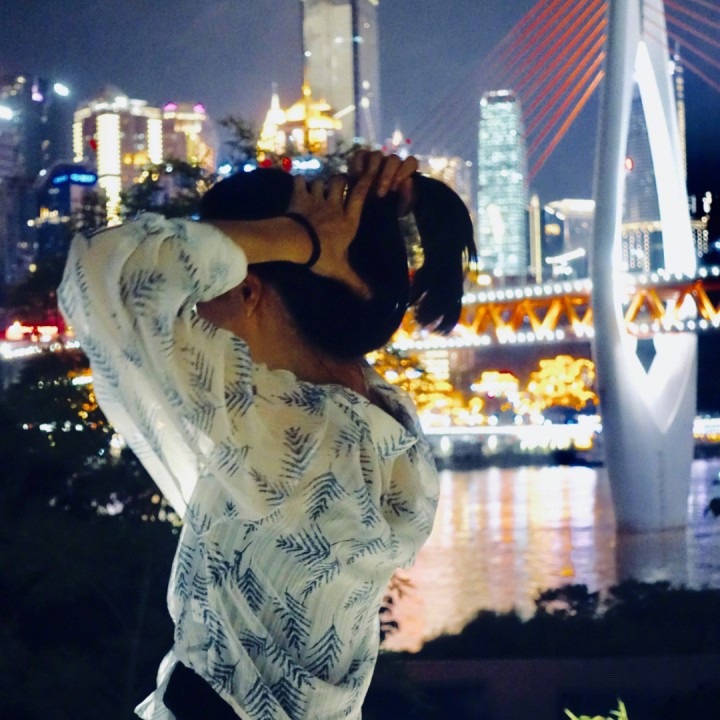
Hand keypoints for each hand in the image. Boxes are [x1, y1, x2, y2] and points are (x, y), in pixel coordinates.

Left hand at [286, 170, 375, 297]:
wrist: (296, 242)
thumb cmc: (321, 256)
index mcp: (348, 221)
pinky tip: (299, 185)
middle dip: (341, 180)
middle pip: (340, 182)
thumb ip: (355, 282)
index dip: (364, 184)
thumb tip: (371, 298)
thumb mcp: (340, 271)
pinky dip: (299, 182)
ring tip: (318, 188)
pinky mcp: (299, 198)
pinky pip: (299, 182)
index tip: (367, 177)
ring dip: (319, 184)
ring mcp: (316, 200)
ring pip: (320, 182)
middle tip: (340, 183)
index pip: (359, 196)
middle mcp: (335, 206)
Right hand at [349, 150, 417, 215]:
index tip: (395, 188)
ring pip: (377, 155)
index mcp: (405, 170)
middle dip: (387, 176)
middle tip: (380, 194)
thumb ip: (407, 197)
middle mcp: (391, 162)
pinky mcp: (360, 158)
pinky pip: (360, 155)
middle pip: (393, 159)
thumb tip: (408, 181)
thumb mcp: (401, 209)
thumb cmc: (389, 210)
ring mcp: (376, 158)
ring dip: (372, 171)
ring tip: (367, 189)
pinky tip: (357, 178)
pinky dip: (358, 164)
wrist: (370, 215)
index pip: (411, 162)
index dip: (404, 171)